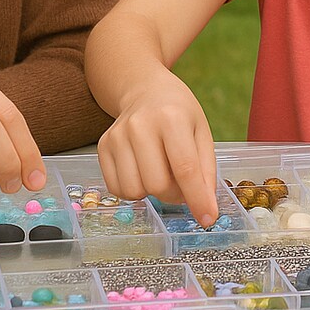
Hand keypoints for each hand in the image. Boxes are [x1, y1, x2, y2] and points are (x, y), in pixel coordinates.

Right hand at [96, 69, 218, 226]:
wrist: (145, 90)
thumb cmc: (178, 113)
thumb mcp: (201, 133)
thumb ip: (205, 173)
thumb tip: (206, 212)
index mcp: (171, 117)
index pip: (185, 168)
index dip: (197, 199)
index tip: (206, 219)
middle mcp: (139, 125)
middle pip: (157, 185)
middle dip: (173, 194)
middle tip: (179, 182)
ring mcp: (117, 135)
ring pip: (134, 191)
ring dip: (151, 193)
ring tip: (159, 173)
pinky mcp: (102, 146)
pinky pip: (116, 189)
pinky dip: (133, 190)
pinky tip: (142, 171)